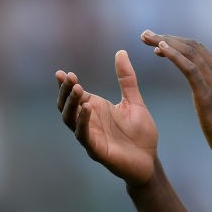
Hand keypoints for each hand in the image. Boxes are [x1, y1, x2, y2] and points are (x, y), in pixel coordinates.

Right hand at [55, 50, 158, 186]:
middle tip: (70, 77)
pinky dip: (83, 122)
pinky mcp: (96, 150)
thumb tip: (121, 52)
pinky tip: (87, 109)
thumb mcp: (134, 101)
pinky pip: (84, 136)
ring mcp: (91, 136)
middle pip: (67, 106)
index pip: (75, 95)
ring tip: (78, 89)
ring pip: (70, 120)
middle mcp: (89, 122)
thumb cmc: (141, 133)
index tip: (62, 72)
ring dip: (71, 105)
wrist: (150, 159)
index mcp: (95, 109)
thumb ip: (127, 79)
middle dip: (66, 92)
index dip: (66, 84)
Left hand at [141, 31, 211, 166]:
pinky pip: (189, 68)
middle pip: (191, 46)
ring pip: (189, 53)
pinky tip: (160, 49)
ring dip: (165, 42)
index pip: (199, 50)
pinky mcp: (206, 93)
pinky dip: (174, 56)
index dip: (178, 44)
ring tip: (146, 38)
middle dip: (167, 38)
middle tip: (146, 35)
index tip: (159, 44)